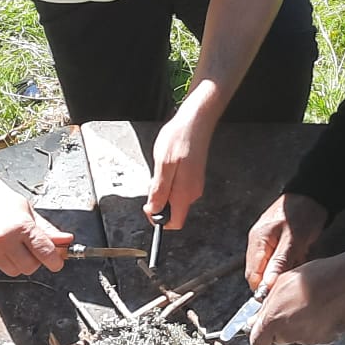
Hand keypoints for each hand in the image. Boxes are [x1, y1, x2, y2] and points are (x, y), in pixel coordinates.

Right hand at [0, 171, 73, 275]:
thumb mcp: (27, 210)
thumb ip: (47, 229)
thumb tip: (66, 240)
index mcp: (21, 226)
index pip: (45, 252)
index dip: (55, 261)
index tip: (57, 262)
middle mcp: (5, 240)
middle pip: (31, 267)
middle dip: (36, 260)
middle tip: (33, 248)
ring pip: (15, 271)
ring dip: (20, 262)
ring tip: (15, 244)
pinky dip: (4, 260)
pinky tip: (1, 244)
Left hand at [145, 107, 216, 230]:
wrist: (196, 122)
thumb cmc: (180, 139)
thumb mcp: (162, 165)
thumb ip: (159, 191)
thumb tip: (154, 210)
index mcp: (184, 193)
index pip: (174, 222)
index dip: (158, 219)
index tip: (149, 206)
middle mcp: (192, 192)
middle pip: (173, 211)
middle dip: (159, 201)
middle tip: (153, 180)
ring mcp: (194, 185)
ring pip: (174, 199)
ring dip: (163, 190)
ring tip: (162, 169)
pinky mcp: (193, 177)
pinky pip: (178, 189)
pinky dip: (169, 182)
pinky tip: (168, 165)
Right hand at [245, 192, 329, 292]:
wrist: (313, 195)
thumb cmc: (304, 214)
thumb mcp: (294, 240)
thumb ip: (280, 262)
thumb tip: (268, 284)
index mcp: (258, 241)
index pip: (252, 275)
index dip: (263, 288)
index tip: (280, 293)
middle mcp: (257, 242)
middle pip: (258, 273)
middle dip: (274, 279)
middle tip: (292, 279)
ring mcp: (264, 241)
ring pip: (268, 267)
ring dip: (282, 271)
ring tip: (299, 264)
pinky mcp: (274, 241)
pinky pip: (276, 260)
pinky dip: (287, 263)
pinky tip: (300, 258)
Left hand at [249, 248, 344, 344]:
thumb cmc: (314, 278)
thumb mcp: (281, 284)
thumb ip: (265, 306)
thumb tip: (256, 319)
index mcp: (273, 320)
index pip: (257, 343)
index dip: (260, 336)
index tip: (264, 327)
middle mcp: (289, 334)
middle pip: (279, 339)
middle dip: (282, 327)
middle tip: (292, 307)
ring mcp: (308, 339)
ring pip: (298, 337)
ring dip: (301, 326)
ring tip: (311, 305)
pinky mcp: (325, 340)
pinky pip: (316, 336)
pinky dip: (318, 327)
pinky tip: (323, 310)